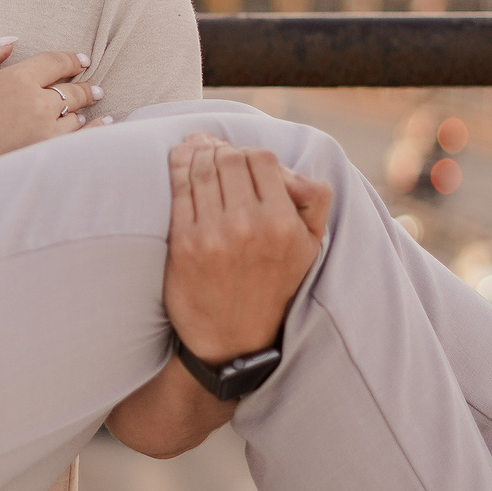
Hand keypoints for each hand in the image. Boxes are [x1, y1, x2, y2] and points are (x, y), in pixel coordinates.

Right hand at [0, 38, 98, 159]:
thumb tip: (8, 43)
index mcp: (15, 80)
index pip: (55, 64)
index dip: (71, 60)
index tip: (81, 61)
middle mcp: (36, 104)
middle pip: (70, 92)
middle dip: (84, 88)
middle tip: (94, 88)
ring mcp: (42, 133)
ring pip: (74, 118)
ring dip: (82, 112)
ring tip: (89, 112)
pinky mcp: (41, 156)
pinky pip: (78, 142)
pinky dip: (93, 133)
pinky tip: (102, 128)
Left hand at [164, 135, 332, 363]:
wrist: (234, 343)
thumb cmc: (274, 288)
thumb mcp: (310, 249)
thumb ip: (314, 201)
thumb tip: (295, 168)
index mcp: (282, 223)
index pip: (262, 158)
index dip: (249, 152)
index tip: (241, 159)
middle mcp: (248, 226)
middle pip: (229, 158)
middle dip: (221, 149)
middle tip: (214, 149)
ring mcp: (212, 235)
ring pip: (201, 168)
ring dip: (197, 151)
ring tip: (196, 148)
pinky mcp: (183, 245)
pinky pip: (178, 189)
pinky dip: (177, 167)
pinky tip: (180, 160)